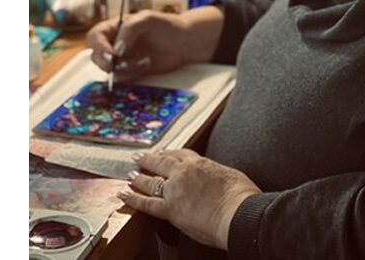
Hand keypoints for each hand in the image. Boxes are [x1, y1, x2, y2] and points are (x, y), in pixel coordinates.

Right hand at [87, 6, 222, 79]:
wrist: (184, 41)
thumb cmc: (165, 25)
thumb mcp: (146, 19)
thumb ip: (129, 30)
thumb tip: (116, 51)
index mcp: (114, 28)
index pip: (95, 37)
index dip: (99, 46)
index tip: (112, 54)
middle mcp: (114, 44)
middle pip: (96, 56)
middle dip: (105, 62)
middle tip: (119, 64)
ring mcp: (122, 59)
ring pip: (109, 69)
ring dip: (124, 68)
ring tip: (145, 60)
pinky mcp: (131, 71)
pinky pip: (123, 78)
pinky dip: (133, 74)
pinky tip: (148, 63)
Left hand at [117, 149, 260, 249]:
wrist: (239, 212)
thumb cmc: (241, 197)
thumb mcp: (229, 176)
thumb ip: (215, 175)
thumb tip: (215, 180)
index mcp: (200, 163)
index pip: (180, 154)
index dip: (168, 154)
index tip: (162, 153)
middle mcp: (183, 173)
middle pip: (161, 163)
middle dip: (148, 159)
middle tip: (138, 157)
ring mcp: (174, 190)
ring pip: (150, 181)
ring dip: (138, 177)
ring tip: (130, 176)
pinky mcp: (170, 209)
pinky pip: (146, 203)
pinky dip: (132, 198)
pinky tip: (123, 195)